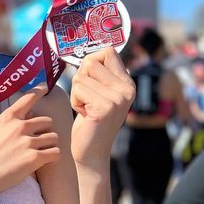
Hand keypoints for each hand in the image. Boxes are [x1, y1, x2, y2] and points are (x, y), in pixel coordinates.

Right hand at [0, 86, 59, 198]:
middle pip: (48, 122)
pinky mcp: (34, 158)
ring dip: (49, 145)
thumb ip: (11, 122)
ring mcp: (28, 142)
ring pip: (54, 138)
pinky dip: (52, 157)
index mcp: (9, 117)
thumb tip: (29, 115)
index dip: (38, 90)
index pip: (28, 98)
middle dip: (45, 131)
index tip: (45, 87)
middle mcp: (20, 126)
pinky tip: (44, 161)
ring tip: (40, 153)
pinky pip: (56, 153)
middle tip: (37, 142)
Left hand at [70, 48, 135, 165]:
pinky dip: (75, 101)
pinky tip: (85, 114)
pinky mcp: (104, 107)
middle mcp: (127, 89)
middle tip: (87, 98)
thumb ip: (100, 75)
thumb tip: (89, 52)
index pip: (108, 51)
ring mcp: (117, 98)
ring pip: (81, 76)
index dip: (91, 61)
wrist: (91, 152)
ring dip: (76, 92)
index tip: (88, 78)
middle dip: (80, 78)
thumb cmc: (90, 121)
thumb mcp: (100, 94)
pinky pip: (78, 89)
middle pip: (91, 61)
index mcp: (128, 83)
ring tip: (86, 107)